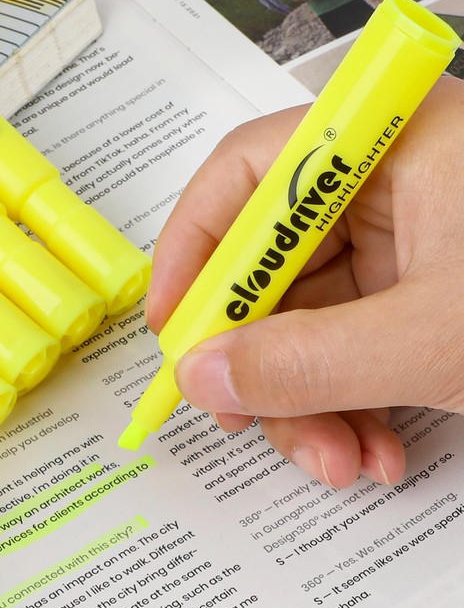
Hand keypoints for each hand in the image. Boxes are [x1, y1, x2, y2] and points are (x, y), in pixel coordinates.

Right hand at [146, 76, 463, 488]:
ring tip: (339, 464)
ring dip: (308, 401)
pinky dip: (350, 404)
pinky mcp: (423, 297)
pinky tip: (374, 451)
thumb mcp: (437, 341)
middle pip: (271, 262)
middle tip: (243, 419)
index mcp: (392, 143)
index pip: (248, 172)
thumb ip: (305, 361)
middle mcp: (390, 184)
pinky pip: (351, 345)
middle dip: (260, 356)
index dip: (192, 247)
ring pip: (308, 318)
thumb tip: (201, 375)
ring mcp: (408, 245)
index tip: (171, 326)